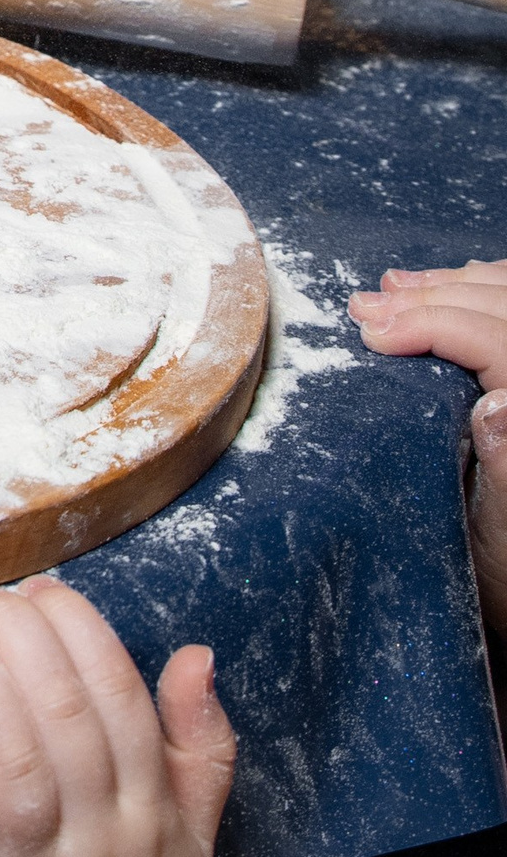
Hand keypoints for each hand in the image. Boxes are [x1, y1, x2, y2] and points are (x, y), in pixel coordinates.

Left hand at [0, 579, 236, 856]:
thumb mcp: (188, 850)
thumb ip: (199, 753)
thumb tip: (197, 655)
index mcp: (149, 820)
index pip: (122, 702)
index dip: (78, 633)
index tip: (37, 589)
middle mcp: (100, 850)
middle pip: (69, 726)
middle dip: (22, 644)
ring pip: (17, 779)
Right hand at [349, 256, 506, 635]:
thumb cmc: (504, 570)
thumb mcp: (501, 535)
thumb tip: (495, 404)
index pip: (498, 341)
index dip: (433, 323)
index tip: (371, 332)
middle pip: (503, 309)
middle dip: (431, 299)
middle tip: (364, 310)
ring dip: (453, 287)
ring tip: (392, 290)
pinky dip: (481, 290)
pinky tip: (449, 286)